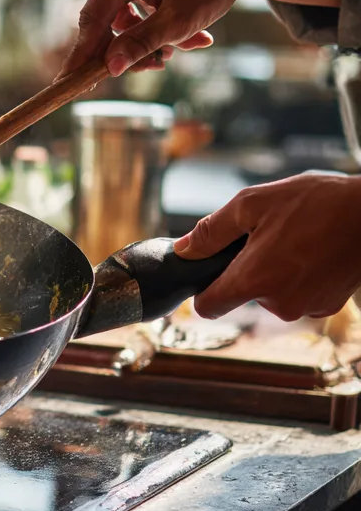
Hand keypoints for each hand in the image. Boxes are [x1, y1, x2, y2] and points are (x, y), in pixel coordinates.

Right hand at [58, 0, 248, 77]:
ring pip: (115, 24)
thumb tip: (110, 68)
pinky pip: (125, 17)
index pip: (95, 18)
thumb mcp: (178, 23)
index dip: (83, 54)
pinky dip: (146, 32)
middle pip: (103, 22)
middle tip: (153, 68)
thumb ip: (141, 44)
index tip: (67, 82)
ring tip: (175, 51)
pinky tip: (176, 40)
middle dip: (126, 50)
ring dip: (142, 43)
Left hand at [173, 173, 360, 320]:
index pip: (208, 307)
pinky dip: (297, 277)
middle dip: (245, 269)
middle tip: (264, 238)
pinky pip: (297, 294)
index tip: (207, 274)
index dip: (201, 291)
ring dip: (273, 271)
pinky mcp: (327, 306)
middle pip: (241, 295)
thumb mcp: (252, 204)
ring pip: (271, 294)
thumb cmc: (316, 203)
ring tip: (293, 240)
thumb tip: (182, 250)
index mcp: (254, 280)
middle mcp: (279, 303)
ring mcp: (306, 307)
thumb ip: (211, 232)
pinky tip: (311, 251)